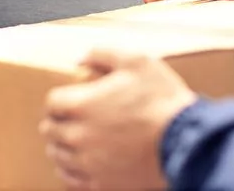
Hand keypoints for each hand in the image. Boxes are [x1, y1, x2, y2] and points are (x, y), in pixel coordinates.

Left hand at [41, 48, 196, 189]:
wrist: (184, 140)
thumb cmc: (162, 100)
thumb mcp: (136, 61)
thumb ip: (104, 54)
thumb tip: (81, 58)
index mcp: (81, 105)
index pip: (51, 102)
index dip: (61, 97)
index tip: (70, 97)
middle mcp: (77, 136)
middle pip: (50, 130)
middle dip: (58, 120)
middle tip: (71, 117)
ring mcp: (88, 163)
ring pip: (58, 156)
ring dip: (63, 145)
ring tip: (75, 138)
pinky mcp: (101, 183)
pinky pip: (72, 179)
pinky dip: (72, 169)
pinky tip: (82, 162)